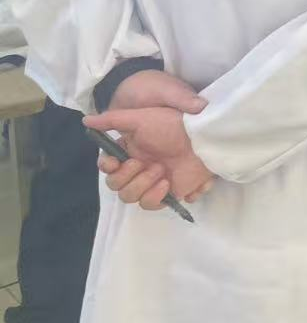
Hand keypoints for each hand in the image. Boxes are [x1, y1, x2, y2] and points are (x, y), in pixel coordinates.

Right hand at [86, 71, 214, 209]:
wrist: (203, 135)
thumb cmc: (171, 123)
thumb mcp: (141, 117)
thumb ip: (113, 119)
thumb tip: (85, 120)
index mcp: (129, 152)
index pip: (107, 168)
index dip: (108, 168)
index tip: (115, 162)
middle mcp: (138, 169)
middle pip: (117, 187)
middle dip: (130, 177)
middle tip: (150, 164)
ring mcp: (153, 182)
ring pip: (132, 198)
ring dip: (144, 187)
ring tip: (163, 173)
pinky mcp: (170, 192)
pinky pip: (155, 205)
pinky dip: (159, 198)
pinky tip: (169, 184)